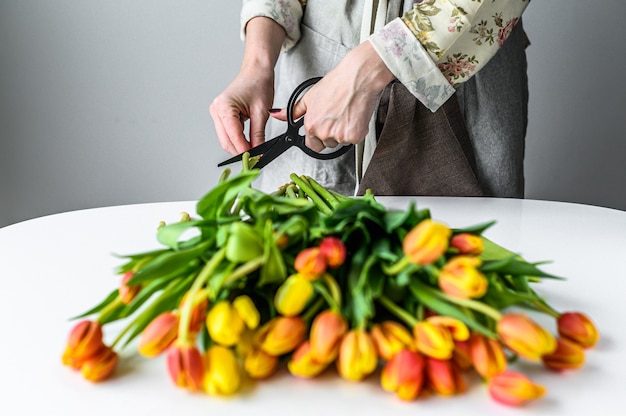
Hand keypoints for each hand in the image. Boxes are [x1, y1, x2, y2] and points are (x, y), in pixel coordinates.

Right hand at [210, 17, 284, 154]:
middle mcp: (216, 110)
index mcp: (224, 106)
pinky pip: (228, 134)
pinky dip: (238, 140)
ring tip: (254, 151)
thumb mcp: (261, 112)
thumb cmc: (258, 84)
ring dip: (239, 147)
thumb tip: (258, 151)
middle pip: (226, 141)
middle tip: (256, 158)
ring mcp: (217, 113)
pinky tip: (248, 143)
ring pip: (226, 140)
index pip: (233, 136)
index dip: (245, 150)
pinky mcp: (221, 116)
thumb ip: (258, 134)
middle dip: (241, 151)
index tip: (256, 158)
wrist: (256, 71)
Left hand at [270, 41, 394, 151]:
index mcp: (311, 125)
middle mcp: (325, 133)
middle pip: (327, 144)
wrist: (358, 78)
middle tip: (336, 118)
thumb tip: (277, 115)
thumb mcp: (309, 97)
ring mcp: (341, 136)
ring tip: (345, 114)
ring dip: (343, 133)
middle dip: (330, 135)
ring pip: (341, 142)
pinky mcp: (356, 136)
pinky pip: (354, 140)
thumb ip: (293, 111)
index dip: (316, 137)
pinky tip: (354, 116)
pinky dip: (356, 131)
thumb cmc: (336, 84)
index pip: (311, 145)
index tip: (322, 128)